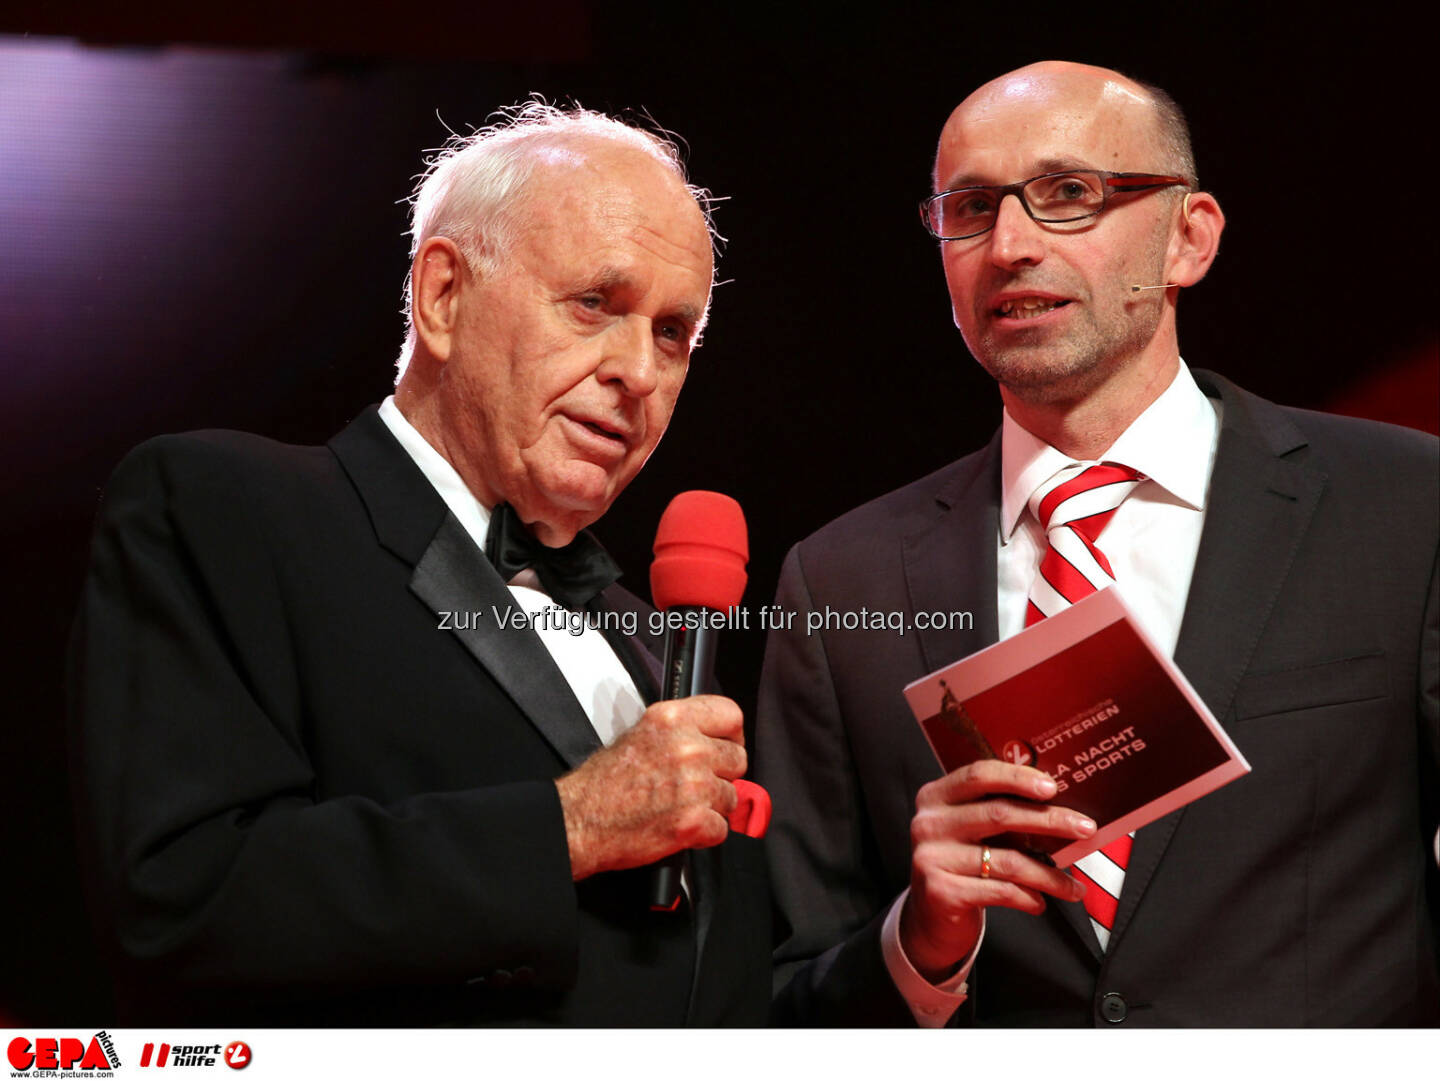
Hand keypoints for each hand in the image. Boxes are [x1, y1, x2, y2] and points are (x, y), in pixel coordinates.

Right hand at [555, 695, 745, 879]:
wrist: (581, 821)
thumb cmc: (603, 784)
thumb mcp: (640, 734)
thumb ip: (680, 731)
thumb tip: (710, 738)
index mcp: (672, 719)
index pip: (731, 715)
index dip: (732, 735)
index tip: (727, 745)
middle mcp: (686, 747)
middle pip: (738, 759)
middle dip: (722, 775)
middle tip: (697, 784)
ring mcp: (694, 785)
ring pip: (732, 797)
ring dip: (712, 806)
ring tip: (680, 806)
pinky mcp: (694, 821)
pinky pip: (722, 828)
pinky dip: (704, 833)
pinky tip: (679, 825)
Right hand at [900, 760, 1093, 979]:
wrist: (930, 917)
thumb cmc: (961, 865)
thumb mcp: (971, 831)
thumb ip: (999, 813)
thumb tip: (1060, 807)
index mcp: (936, 797)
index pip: (979, 775)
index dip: (1018, 778)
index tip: (1053, 787)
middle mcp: (929, 823)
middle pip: (999, 813)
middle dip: (1050, 820)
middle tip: (1086, 829)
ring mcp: (932, 857)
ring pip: (1008, 860)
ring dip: (1050, 875)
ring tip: (1074, 887)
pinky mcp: (941, 892)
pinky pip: (1000, 891)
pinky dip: (1029, 898)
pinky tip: (1041, 902)